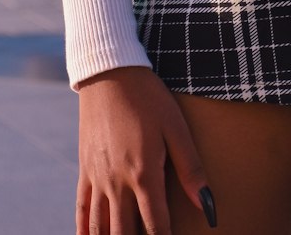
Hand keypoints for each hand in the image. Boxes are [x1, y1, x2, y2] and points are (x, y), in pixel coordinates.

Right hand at [76, 65, 215, 233]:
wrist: (109, 72)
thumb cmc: (148, 97)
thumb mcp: (175, 126)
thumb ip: (191, 168)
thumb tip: (208, 205)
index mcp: (143, 173)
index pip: (156, 225)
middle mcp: (116, 182)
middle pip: (124, 233)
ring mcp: (97, 177)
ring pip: (99, 227)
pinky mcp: (85, 169)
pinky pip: (82, 208)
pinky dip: (85, 230)